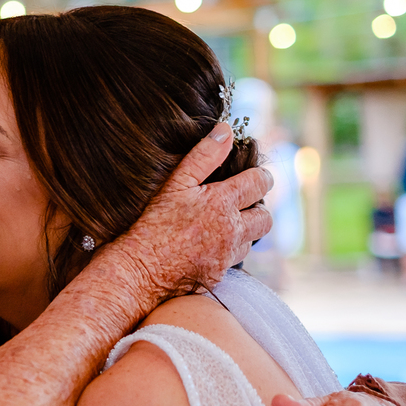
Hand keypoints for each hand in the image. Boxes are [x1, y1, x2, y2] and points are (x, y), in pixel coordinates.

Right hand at [113, 122, 272, 298]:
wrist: (140, 269)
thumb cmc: (152, 223)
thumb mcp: (175, 183)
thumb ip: (204, 156)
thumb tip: (226, 131)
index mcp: (223, 202)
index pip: (260, 183)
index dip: (261, 176)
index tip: (254, 175)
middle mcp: (232, 230)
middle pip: (266, 217)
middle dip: (258, 207)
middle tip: (243, 202)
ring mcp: (227, 255)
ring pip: (252, 240)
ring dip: (245, 231)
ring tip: (225, 224)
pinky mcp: (219, 274)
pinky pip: (234, 260)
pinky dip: (228, 251)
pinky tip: (209, 245)